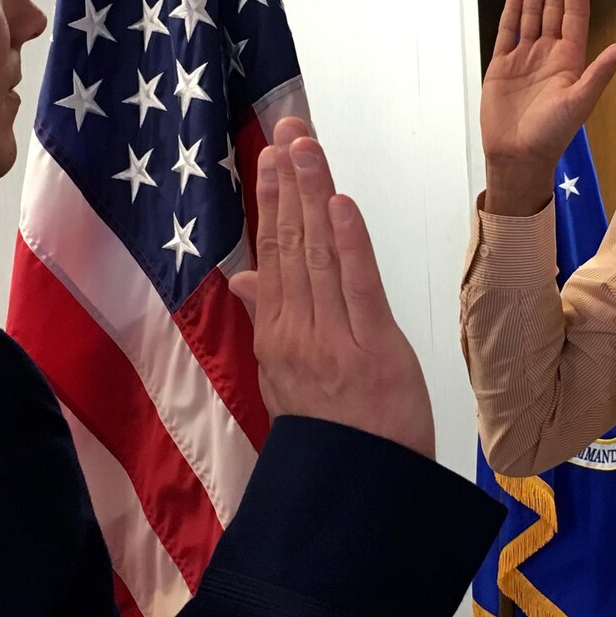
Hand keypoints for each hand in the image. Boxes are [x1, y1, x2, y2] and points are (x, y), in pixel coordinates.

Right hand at [228, 118, 435, 459]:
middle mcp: (297, 332)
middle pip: (291, 243)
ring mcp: (332, 339)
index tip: (269, 157)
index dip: (270, 202)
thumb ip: (268, 322)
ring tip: (306, 147)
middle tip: (289, 130)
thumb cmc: (331, 433)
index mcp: (276, 337)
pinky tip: (340, 203)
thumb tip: (243, 279)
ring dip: (312, 195)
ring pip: (318, 254)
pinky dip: (349, 243)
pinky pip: (358, 287)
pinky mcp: (373, 348)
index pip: (271, 255)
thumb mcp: (284, 379)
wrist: (361, 485)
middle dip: (289, 182)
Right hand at [479, 0, 615, 215]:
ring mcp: (524, 58)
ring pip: (530, 13)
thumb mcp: (581, 101)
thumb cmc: (552, 135)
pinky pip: (507, 32)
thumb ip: (600, 71)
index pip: (573, 13)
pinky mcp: (502, 67)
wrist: (518, 157)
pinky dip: (511, 11)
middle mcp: (548, 54)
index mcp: (569, 59)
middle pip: (551, 6)